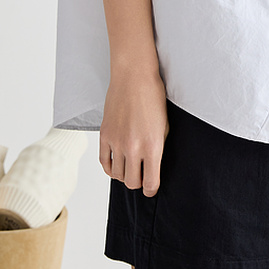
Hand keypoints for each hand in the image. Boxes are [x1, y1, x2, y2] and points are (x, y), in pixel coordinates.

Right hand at [99, 64, 168, 196]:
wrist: (134, 78)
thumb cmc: (153, 98)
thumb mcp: (165, 126)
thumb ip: (158, 148)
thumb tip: (154, 167)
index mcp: (152, 146)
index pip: (150, 183)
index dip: (151, 190)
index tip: (152, 188)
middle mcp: (133, 147)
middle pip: (132, 182)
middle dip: (138, 183)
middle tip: (142, 176)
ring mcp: (116, 142)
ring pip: (117, 175)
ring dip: (124, 175)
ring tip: (130, 167)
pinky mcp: (104, 135)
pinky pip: (104, 163)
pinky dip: (110, 168)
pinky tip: (117, 164)